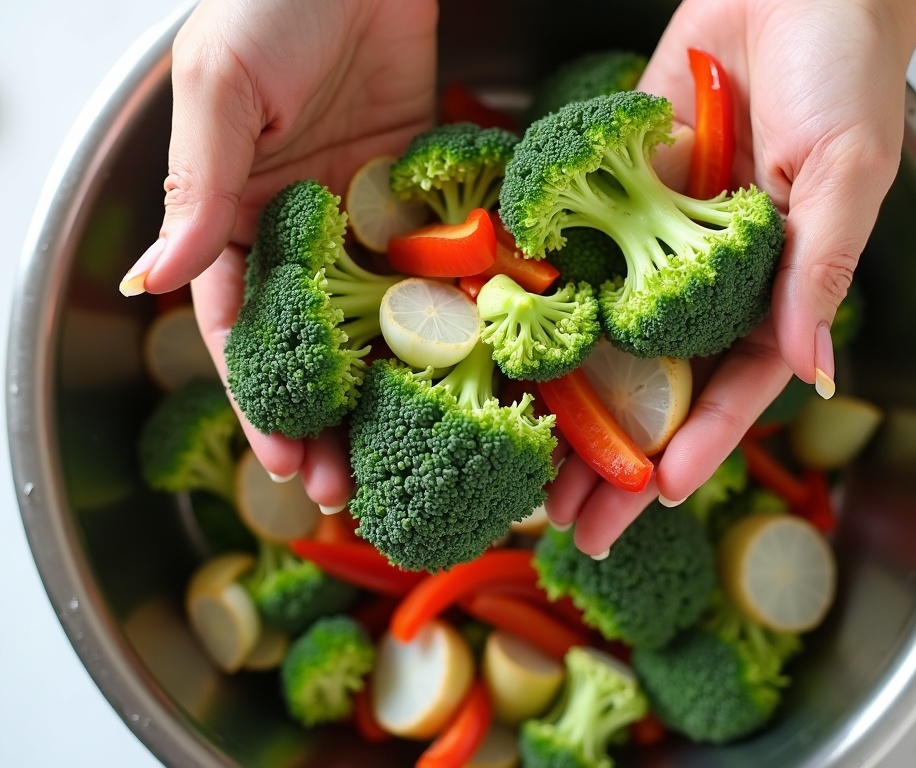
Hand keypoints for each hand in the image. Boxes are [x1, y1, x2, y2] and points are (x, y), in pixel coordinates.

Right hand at [119, 0, 437, 509]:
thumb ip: (197, 189)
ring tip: (408, 454)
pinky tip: (472, 370)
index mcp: (235, 212)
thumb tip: (153, 283)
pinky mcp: (421, 195)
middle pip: (313, 345)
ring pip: (376, 322)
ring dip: (390, 390)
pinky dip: (451, 316)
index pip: (242, 327)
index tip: (284, 463)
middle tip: (348, 488)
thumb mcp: (220, 88)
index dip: (261, 399)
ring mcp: (364, 217)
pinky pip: (436, 266)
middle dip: (328, 417)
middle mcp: (300, 228)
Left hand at [546, 0, 915, 555]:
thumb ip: (822, 267)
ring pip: (604, 347)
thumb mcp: (846, 170)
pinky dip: (540, 315)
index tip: (661, 495)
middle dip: (620, 457)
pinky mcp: (608, 203)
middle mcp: (703, 282)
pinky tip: (502, 361)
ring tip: (531, 473)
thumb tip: (815, 369)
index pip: (733, 388)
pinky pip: (571, 265)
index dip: (699, 443)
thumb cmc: (842, 67)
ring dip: (570, 410)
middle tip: (578, 525)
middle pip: (656, 387)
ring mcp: (650, 247)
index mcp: (770, 289)